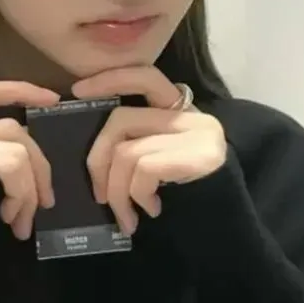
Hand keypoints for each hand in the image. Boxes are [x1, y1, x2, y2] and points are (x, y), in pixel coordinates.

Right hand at [0, 80, 58, 240]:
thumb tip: (34, 166)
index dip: (17, 90)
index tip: (52, 99)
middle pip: (9, 128)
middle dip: (38, 165)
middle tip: (47, 203)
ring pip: (15, 148)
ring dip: (30, 190)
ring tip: (22, 225)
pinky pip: (12, 166)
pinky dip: (22, 195)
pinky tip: (9, 221)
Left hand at [72, 67, 225, 235]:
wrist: (226, 226)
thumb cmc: (188, 202)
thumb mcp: (160, 166)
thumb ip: (137, 146)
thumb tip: (95, 157)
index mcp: (179, 113)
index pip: (144, 77)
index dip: (110, 79)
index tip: (77, 91)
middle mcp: (191, 117)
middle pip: (121, 120)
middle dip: (98, 161)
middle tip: (100, 197)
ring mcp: (198, 134)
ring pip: (127, 151)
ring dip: (117, 192)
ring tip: (126, 217)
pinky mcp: (201, 156)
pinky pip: (144, 169)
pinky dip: (137, 195)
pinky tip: (150, 210)